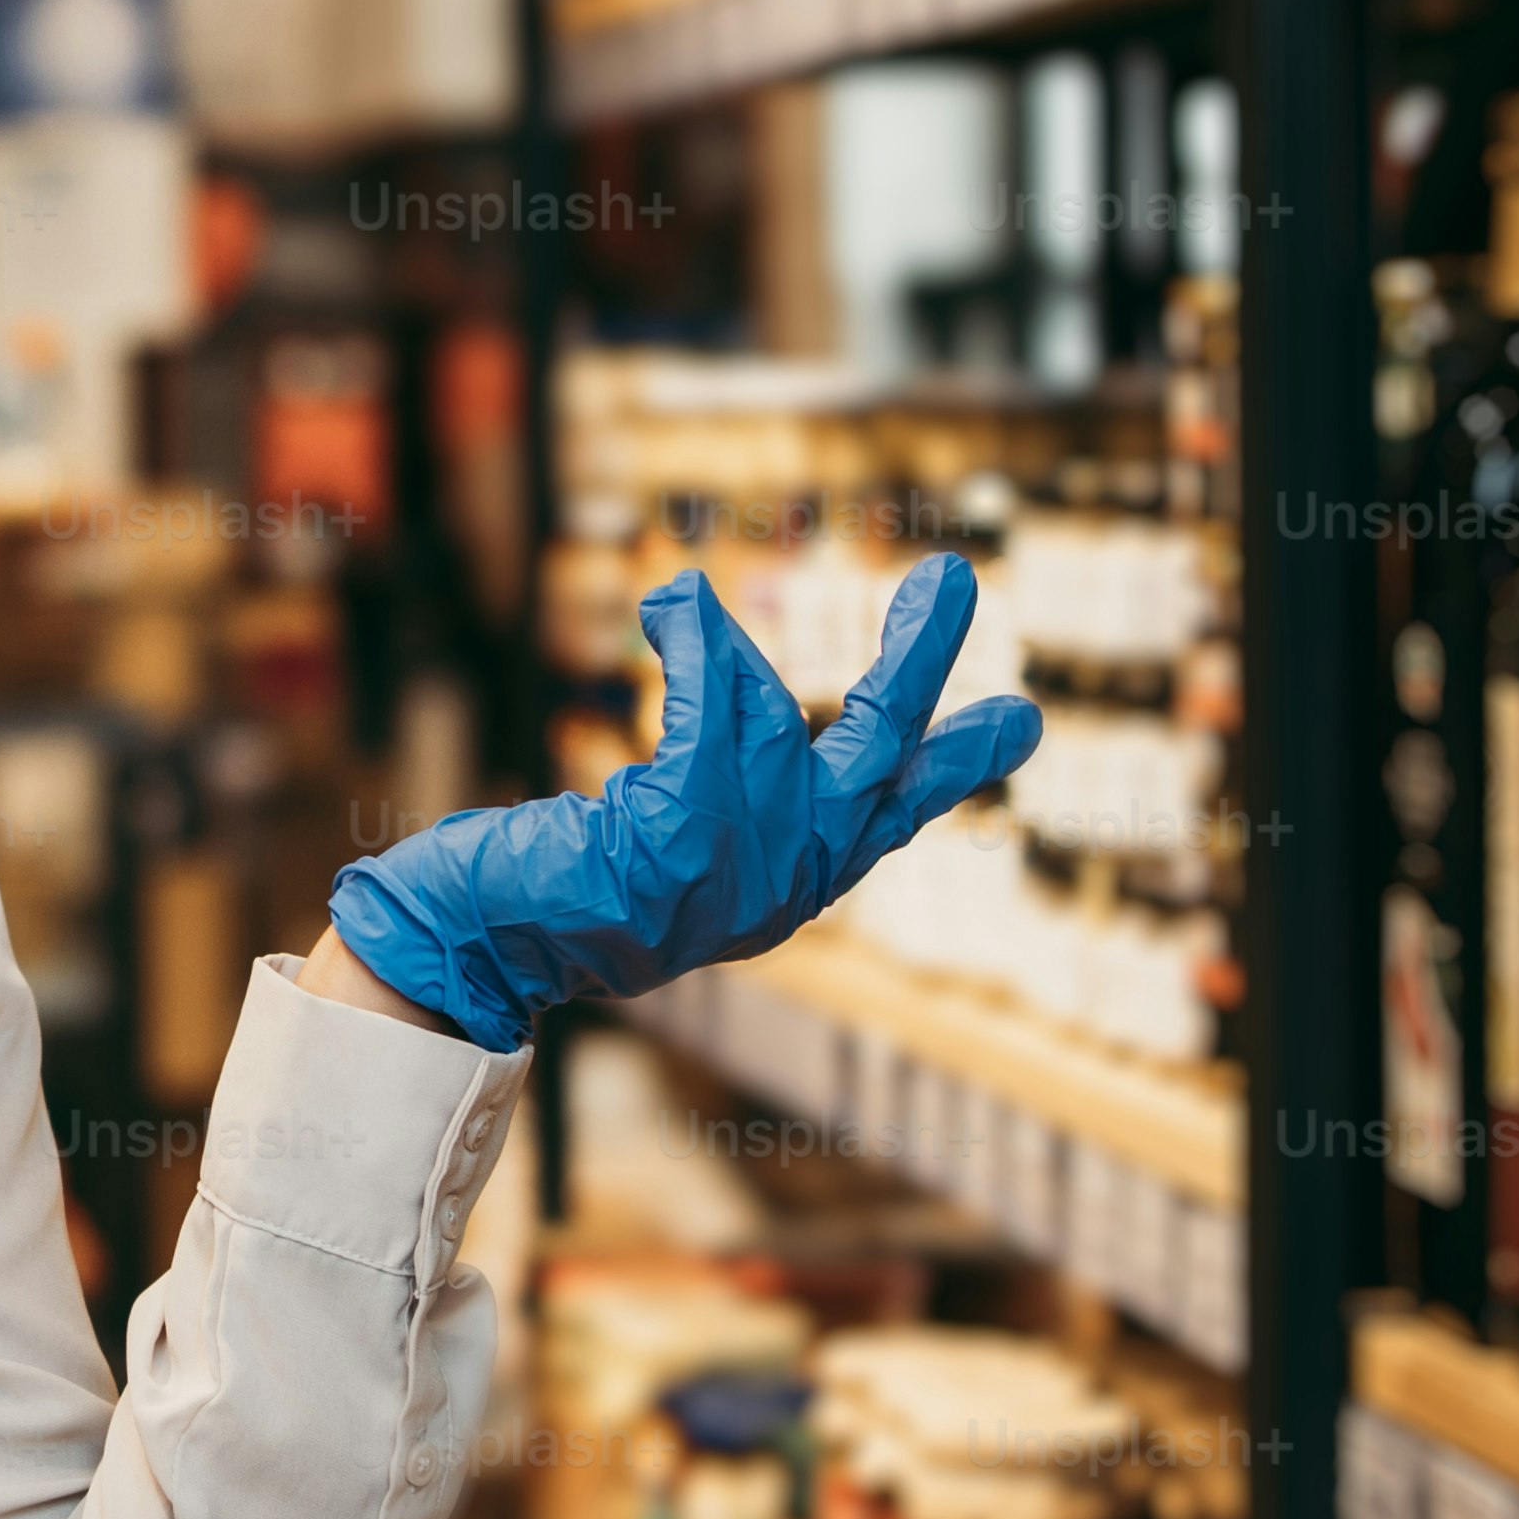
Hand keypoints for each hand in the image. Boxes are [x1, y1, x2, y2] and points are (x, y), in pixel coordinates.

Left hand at [327, 557, 1040, 1054]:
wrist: (495, 945)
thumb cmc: (573, 893)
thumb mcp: (679, 842)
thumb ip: (735, 778)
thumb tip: (740, 668)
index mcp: (796, 884)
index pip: (895, 815)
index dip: (957, 763)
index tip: (1023, 722)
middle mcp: (785, 879)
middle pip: (880, 757)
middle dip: (920, 661)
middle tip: (957, 574)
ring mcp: (739, 861)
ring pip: (777, 724)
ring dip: (726, 655)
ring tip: (680, 607)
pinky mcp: (682, 833)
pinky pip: (708, 713)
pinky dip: (695, 649)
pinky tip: (673, 606)